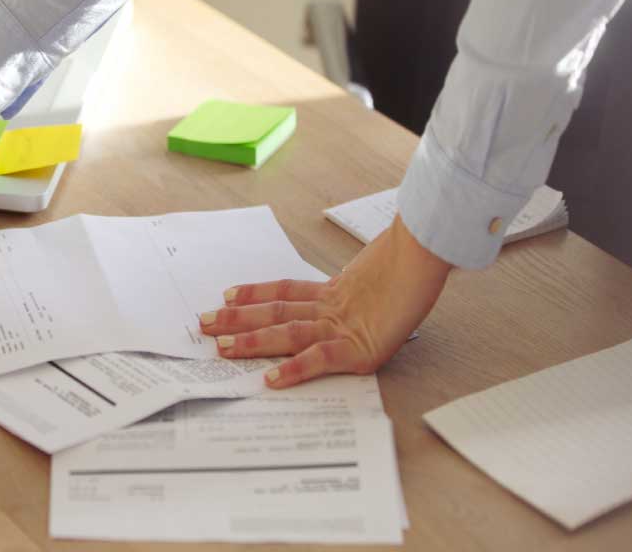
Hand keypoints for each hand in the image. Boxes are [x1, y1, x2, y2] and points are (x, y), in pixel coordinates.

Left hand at [199, 214, 451, 386]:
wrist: (428, 252)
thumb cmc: (417, 258)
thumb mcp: (388, 271)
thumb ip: (371, 281)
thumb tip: (373, 283)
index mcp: (337, 290)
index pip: (285, 290)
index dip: (254, 293)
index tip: (227, 295)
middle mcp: (332, 307)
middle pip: (274, 311)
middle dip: (237, 319)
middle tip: (203, 324)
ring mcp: (342, 326)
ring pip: (285, 332)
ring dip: (251, 341)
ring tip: (221, 347)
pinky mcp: (358, 348)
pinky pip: (317, 359)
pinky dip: (294, 370)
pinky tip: (270, 380)